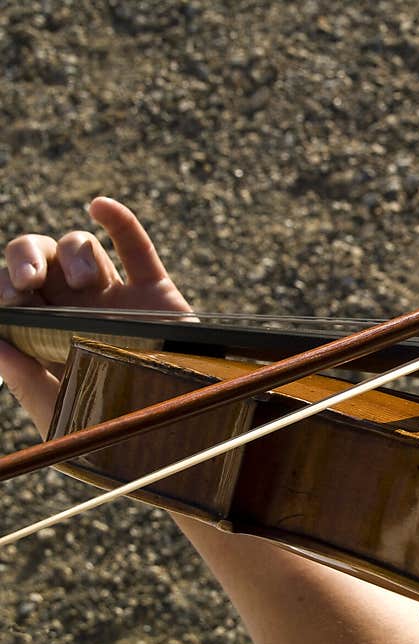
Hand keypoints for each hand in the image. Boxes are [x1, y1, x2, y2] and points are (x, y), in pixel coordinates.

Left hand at [0, 197, 190, 436]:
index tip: (13, 298)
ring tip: (86, 284)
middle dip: (28, 255)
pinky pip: (136, 247)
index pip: (14, 288)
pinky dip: (119, 221)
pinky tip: (98, 206)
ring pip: (83, 247)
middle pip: (43, 255)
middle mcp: (78, 306)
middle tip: (30, 280)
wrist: (174, 434)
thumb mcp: (56, 407)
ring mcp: (117, 296)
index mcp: (47, 329)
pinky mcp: (155, 292)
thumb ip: (21, 374)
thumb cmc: (111, 429)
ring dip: (76, 253)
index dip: (5, 281)